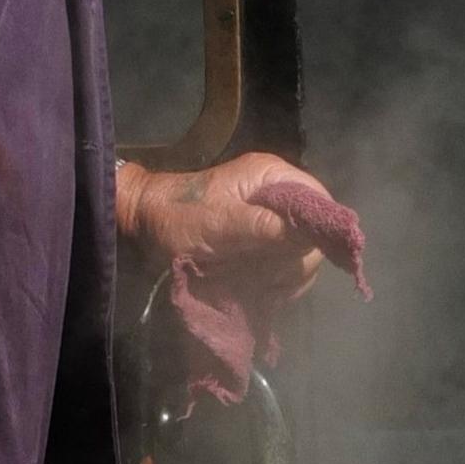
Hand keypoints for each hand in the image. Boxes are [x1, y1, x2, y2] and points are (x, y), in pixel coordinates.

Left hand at [115, 150, 332, 305]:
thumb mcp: (220, 224)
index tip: (299, 258)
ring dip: (284, 274)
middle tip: (268, 277)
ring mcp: (269, 216)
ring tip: (257, 284)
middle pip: (313, 232)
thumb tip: (312, 236)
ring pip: (300, 251)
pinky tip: (257, 287)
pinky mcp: (260, 237)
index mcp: (271, 176)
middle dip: (296, 260)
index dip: (321, 231)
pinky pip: (283, 261)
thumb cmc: (178, 217)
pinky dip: (275, 278)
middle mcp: (277, 192)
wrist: (143, 222)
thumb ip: (266, 227)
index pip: (320, 200)